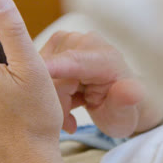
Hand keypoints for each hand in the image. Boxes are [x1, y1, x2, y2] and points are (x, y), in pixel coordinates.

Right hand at [40, 31, 162, 137]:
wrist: (118, 101)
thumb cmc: (121, 110)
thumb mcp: (125, 115)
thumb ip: (126, 101)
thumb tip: (131, 91)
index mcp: (105, 58)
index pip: (72, 61)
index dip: (50, 67)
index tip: (30, 77)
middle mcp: (86, 42)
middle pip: (51, 72)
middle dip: (54, 101)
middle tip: (69, 121)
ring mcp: (69, 40)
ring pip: (41, 72)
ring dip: (51, 97)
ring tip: (71, 109)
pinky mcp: (57, 43)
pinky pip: (38, 69)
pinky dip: (48, 88)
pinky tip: (65, 97)